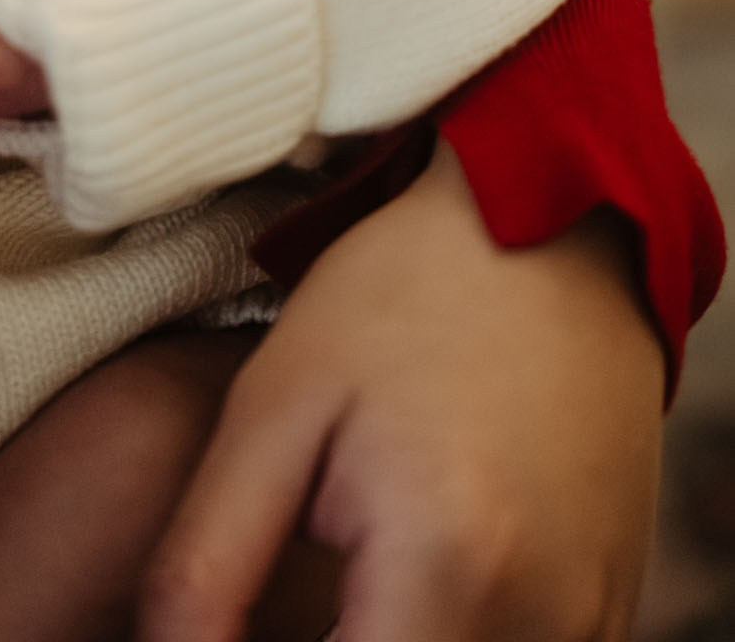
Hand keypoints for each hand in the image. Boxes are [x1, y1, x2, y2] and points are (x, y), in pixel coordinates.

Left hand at [140, 139, 663, 641]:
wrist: (549, 221)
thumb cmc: (398, 295)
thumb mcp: (273, 406)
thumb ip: (206, 560)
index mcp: (444, 569)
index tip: (231, 621)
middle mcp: (539, 620)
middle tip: (284, 581)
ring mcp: (590, 620)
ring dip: (387, 636)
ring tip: (346, 560)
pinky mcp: (615, 608)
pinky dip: (452, 632)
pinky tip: (407, 560)